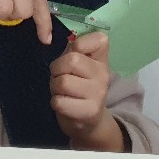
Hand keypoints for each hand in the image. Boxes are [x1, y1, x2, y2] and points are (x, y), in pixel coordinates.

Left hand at [50, 31, 122, 150]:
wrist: (88, 121)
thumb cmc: (77, 86)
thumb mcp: (78, 64)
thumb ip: (74, 49)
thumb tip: (70, 37)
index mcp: (102, 59)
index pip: (99, 39)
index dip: (80, 43)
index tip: (76, 54)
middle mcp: (104, 75)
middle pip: (71, 60)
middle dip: (57, 69)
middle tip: (61, 77)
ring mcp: (99, 94)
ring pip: (63, 82)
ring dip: (55, 87)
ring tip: (63, 92)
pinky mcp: (89, 112)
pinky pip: (59, 101)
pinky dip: (56, 102)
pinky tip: (65, 104)